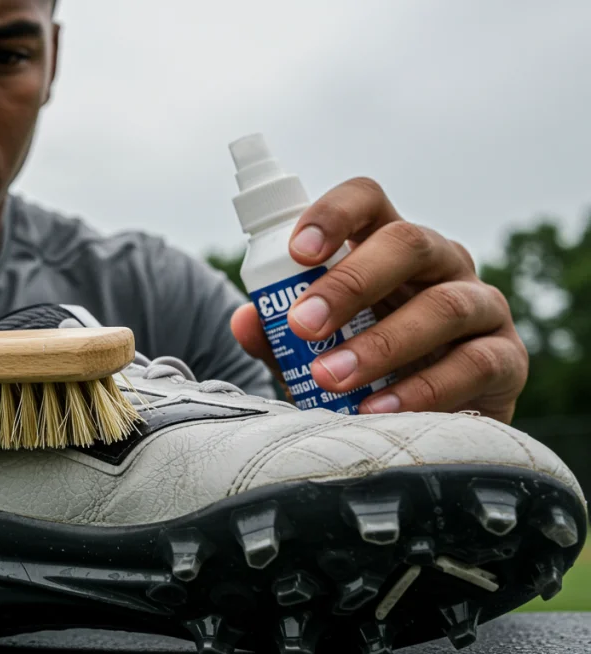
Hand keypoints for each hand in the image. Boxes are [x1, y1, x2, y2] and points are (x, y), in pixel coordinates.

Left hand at [231, 178, 526, 422]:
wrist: (423, 429)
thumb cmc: (361, 371)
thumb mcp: (312, 353)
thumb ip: (277, 338)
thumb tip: (244, 320)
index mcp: (386, 246)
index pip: (366, 201)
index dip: (332, 215)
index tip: (296, 253)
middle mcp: (440, 263)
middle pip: (407, 243)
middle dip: (350, 284)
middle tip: (302, 327)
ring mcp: (480, 306)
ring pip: (443, 305)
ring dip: (381, 344)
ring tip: (330, 378)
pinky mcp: (505, 358)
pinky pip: (473, 363)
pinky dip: (422, 390)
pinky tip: (378, 411)